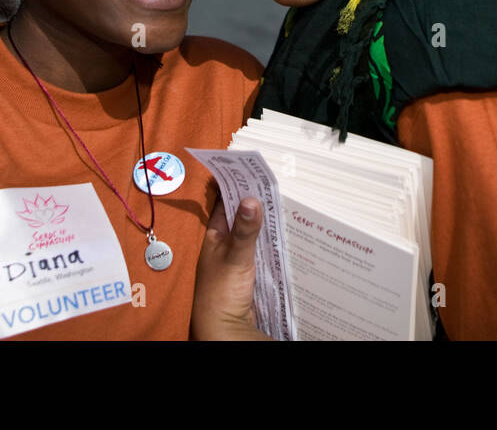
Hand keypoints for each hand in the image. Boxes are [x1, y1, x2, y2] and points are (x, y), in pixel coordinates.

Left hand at [191, 196, 268, 340]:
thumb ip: (244, 230)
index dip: (236, 185)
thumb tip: (252, 199)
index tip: (251, 169)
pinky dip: (269, 240)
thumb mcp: (234, 257)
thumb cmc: (221, 292)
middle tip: (273, 184)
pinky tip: (282, 233)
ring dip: (263, 221)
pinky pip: (259, 248)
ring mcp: (236, 257)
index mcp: (213, 235)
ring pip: (251, 232)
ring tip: (282, 202)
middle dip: (254, 201)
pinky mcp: (248, 271)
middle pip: (240, 216)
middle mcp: (223, 243)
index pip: (225, 202)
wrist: (224, 327)